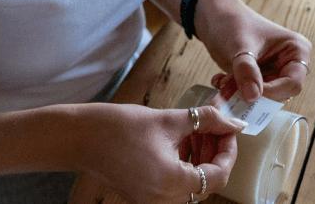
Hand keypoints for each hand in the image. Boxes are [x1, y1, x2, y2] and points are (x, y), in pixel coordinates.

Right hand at [69, 103, 244, 203]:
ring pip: (193, 182)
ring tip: (199, 127)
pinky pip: (177, 182)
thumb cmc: (120, 127)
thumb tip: (233, 121)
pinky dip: (185, 161)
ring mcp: (154, 201)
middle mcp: (164, 202)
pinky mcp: (147, 195)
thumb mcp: (169, 119)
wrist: (82, 137)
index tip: (230, 128)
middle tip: (216, 124)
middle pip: (207, 181)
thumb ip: (206, 120)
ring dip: (201, 155)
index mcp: (173, 185)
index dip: (229, 149)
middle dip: (215, 150)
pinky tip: (183, 138)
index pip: (219, 175)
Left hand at [196, 0, 311, 102]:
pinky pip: (250, 93)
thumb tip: (253, 96)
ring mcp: (273, 70)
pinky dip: (234, 91)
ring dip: (241, 93)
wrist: (214, 15)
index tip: (249, 93)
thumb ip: (247, 70)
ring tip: (222, 81)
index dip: (272, 91)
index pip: (293, 83)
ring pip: (262, 97)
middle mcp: (288, 63)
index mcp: (296, 50)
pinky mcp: (258, 77)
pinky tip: (220, 80)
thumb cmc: (233, 21)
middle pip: (279, 93)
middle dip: (254, 94)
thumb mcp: (240, 45)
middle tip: (230, 86)